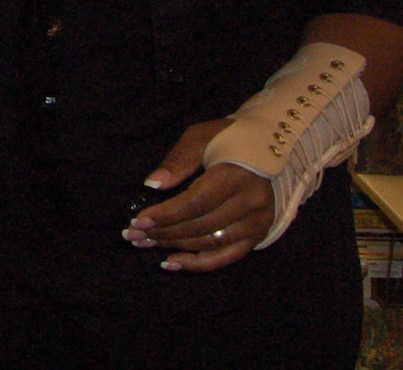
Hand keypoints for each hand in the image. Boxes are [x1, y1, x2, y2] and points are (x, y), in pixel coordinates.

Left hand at [123, 119, 275, 272]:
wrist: (270, 145)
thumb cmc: (229, 137)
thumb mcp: (200, 137)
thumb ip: (177, 161)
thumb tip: (152, 185)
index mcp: (236, 175)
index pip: (196, 203)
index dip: (166, 214)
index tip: (138, 220)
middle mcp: (251, 203)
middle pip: (200, 227)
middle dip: (163, 232)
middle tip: (132, 235)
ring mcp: (257, 222)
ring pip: (210, 244)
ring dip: (175, 246)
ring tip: (145, 243)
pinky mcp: (259, 234)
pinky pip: (227, 256)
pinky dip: (199, 264)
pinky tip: (172, 262)